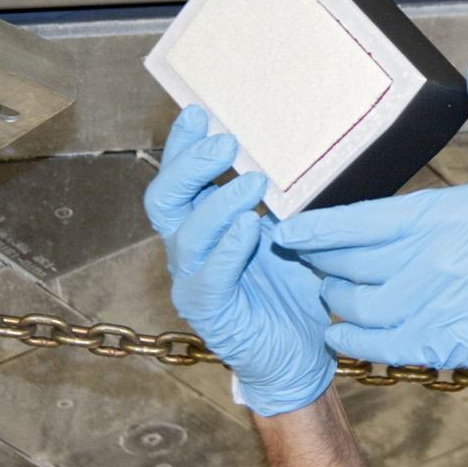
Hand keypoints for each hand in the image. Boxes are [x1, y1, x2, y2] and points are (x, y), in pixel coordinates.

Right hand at [143, 105, 334, 415]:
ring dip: (218, 203)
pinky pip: (209, 278)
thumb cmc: (293, 290)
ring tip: (252, 182)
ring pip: (186, 235)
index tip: (198, 112)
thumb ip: (283, 202)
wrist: (299, 354)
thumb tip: (301, 153)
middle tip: (225, 142)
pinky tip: (248, 229)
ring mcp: (195, 281)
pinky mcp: (211, 314)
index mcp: (204, 225)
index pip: (181, 180)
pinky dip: (227, 250)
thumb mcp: (291, 233)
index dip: (182, 146)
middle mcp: (190, 250)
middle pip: (166, 199)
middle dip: (189, 165)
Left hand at [272, 58, 467, 368]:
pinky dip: (351, 338)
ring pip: (354, 306)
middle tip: (302, 252)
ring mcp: (429, 310)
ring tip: (329, 284)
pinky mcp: (441, 344)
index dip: (314, 228)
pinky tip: (340, 329)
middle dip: (317, 259)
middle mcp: (423, 267)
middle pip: (344, 265)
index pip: (354, 224)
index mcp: (436, 219)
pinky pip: (377, 346)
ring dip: (334, 295)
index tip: (288, 227)